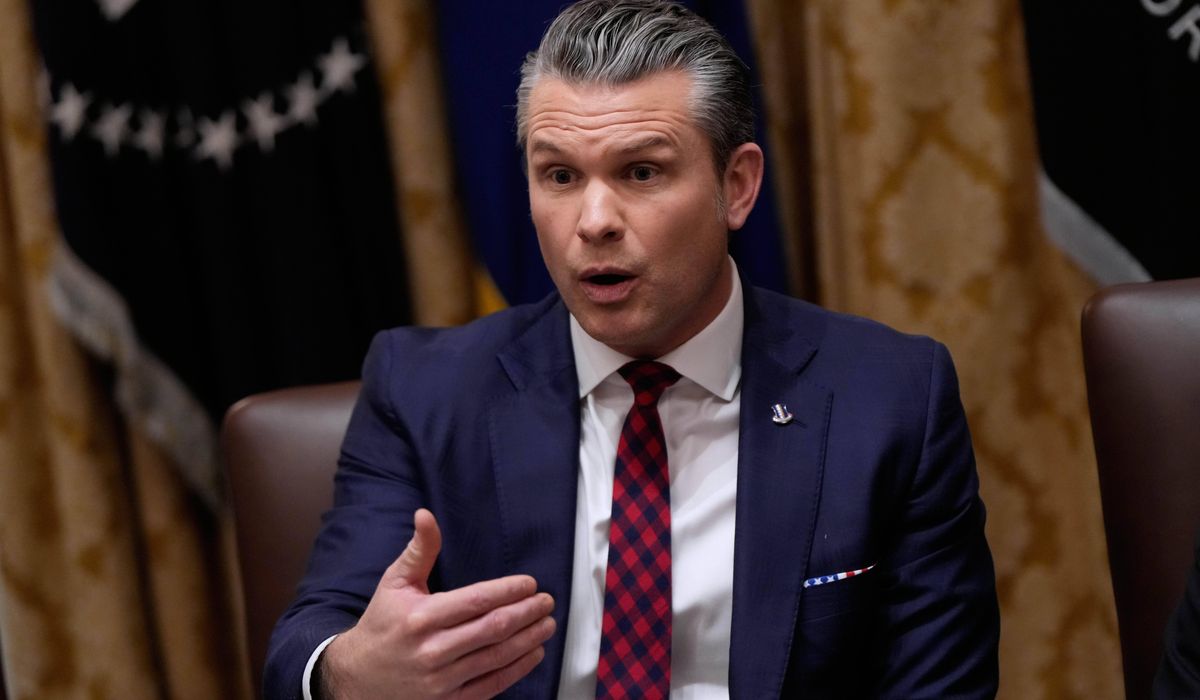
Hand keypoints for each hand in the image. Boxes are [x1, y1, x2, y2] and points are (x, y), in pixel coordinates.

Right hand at [320, 509, 555, 698]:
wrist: (358, 677)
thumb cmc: (382, 624)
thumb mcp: (395, 582)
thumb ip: (419, 550)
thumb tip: (425, 514)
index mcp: (420, 617)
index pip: (475, 601)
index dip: (508, 591)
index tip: (529, 584)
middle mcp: (432, 650)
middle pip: (492, 629)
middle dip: (526, 613)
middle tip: (546, 602)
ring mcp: (441, 680)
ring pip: (496, 657)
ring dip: (528, 639)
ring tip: (547, 624)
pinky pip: (491, 685)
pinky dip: (517, 669)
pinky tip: (534, 653)